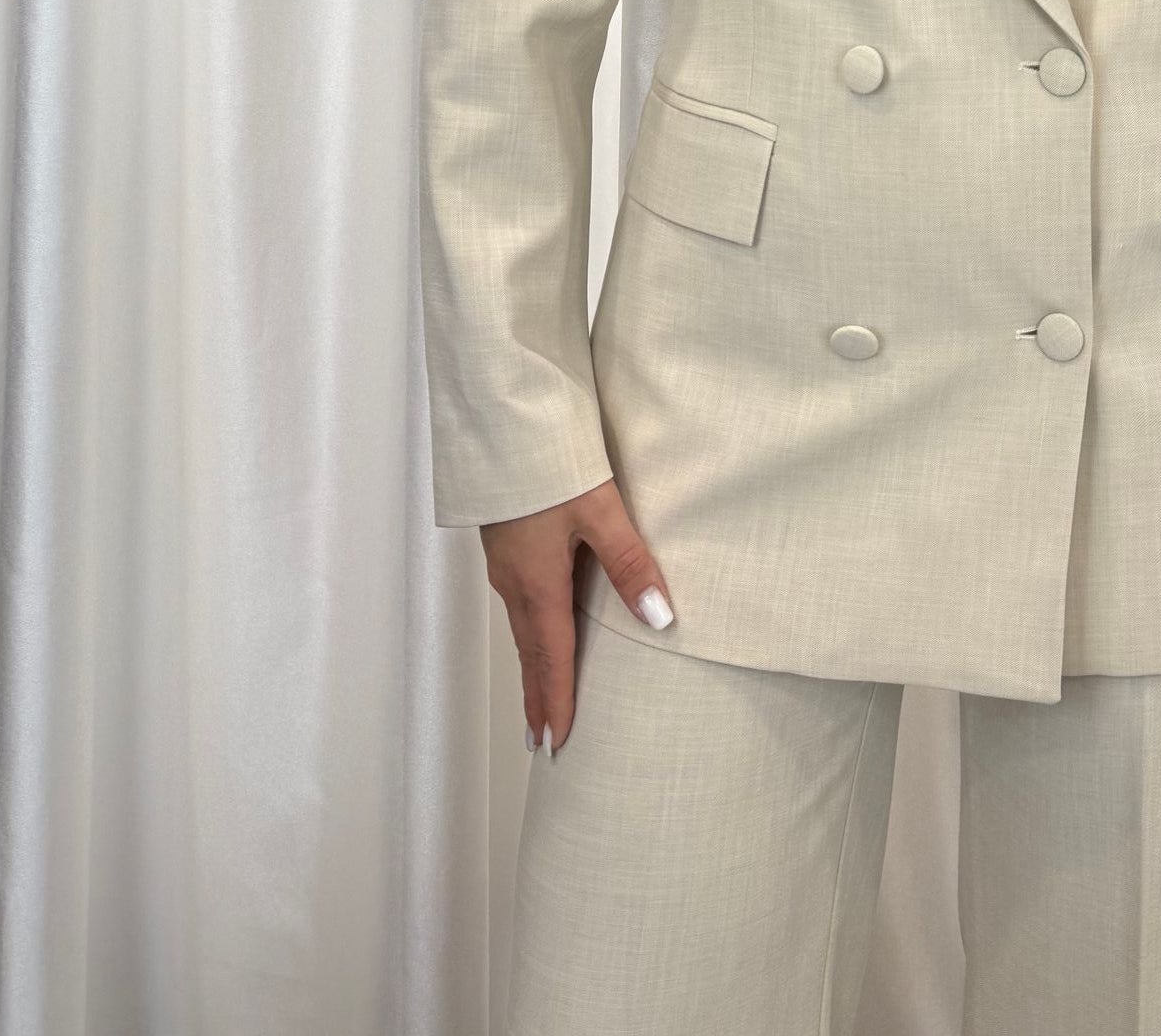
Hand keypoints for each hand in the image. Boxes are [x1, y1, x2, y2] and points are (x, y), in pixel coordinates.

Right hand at [480, 479, 675, 752]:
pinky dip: (527, 632)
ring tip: (539, 697)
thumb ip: (630, 562)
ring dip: (531, 666)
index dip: (556, 701)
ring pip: (520, 626)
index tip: (557, 743)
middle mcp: (515, 580)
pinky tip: (537, 628)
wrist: (501, 417)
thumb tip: (659, 617)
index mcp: (538, 582)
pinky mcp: (504, 540)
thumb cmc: (551, 461)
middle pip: (530, 651)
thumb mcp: (600, 509)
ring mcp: (505, 561)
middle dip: (538, 695)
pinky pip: (517, 601)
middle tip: (541, 740)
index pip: (552, 657)